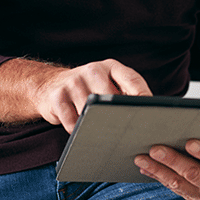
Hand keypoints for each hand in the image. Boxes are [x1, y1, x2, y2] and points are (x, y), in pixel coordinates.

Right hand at [0, 58, 151, 132]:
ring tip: (98, 131)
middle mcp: (92, 70)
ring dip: (96, 126)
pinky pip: (73, 123)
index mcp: (110, 67)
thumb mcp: (106, 83)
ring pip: (92, 112)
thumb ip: (125, 93)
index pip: (132, 80)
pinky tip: (79, 129)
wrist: (48, 86)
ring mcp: (74, 82)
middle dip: (119, 117)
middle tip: (125, 132)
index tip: (151, 116)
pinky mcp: (57, 97)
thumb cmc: (87, 89)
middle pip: (112, 98)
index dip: (144, 98)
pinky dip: (78, 131)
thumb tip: (148, 117)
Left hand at [133, 134, 199, 199]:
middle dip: (172, 161)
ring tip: (142, 158)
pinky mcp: (193, 199)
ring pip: (179, 184)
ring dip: (158, 170)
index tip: (189, 142)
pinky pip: (173, 188)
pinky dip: (157, 177)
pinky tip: (145, 167)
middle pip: (193, 174)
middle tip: (155, 148)